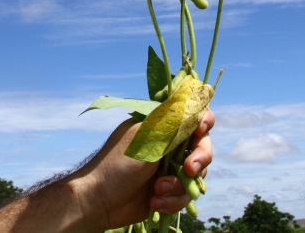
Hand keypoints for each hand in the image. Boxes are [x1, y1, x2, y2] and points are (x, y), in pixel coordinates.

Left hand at [73, 108, 214, 230]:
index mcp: (161, 125)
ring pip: (197, 173)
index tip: (201, 130)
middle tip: (189, 169)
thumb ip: (175, 122)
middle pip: (202, 144)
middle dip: (199, 158)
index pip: (192, 114)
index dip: (203, 121)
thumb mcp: (148, 138)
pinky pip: (185, 195)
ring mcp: (169, 167)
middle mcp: (168, 144)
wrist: (101, 201)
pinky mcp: (169, 190)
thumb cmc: (118, 164)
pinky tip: (155, 202)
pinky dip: (172, 200)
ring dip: (179, 185)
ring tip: (157, 189)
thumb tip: (198, 101)